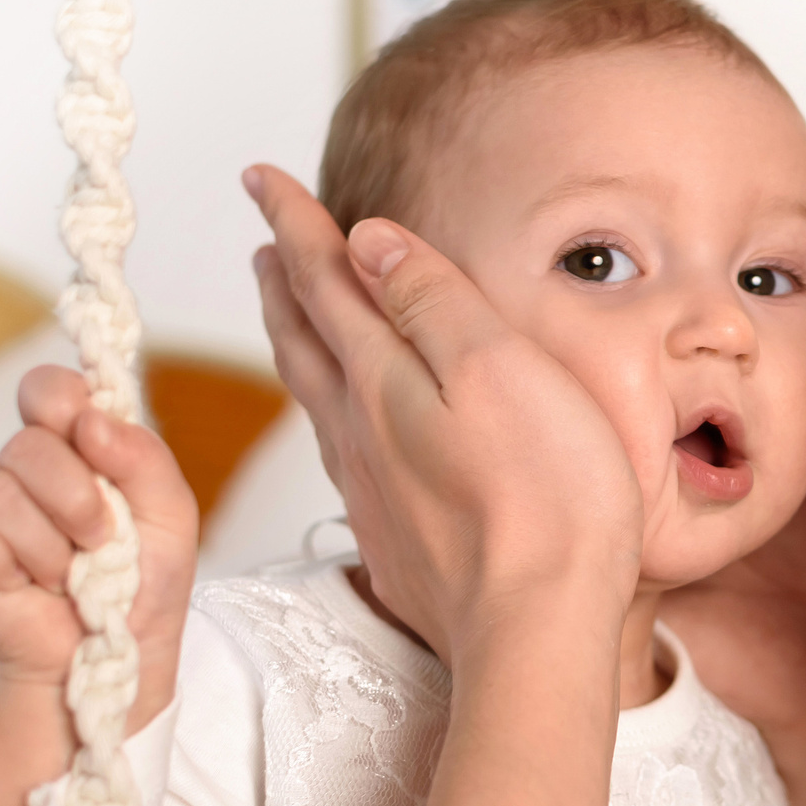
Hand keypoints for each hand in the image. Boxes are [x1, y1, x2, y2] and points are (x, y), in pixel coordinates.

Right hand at [0, 364, 198, 805]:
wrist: (118, 659)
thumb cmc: (141, 586)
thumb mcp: (173, 518)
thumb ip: (144, 459)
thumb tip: (94, 420)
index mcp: (75, 451)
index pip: (47, 391)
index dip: (62, 400)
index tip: (90, 435)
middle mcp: (23, 473)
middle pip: (26, 443)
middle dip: (77, 497)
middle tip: (99, 540)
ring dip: (49, 546)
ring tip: (69, 577)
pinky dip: (5, 567)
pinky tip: (26, 588)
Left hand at [245, 164, 642, 805]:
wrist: (537, 630)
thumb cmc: (544, 496)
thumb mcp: (497, 366)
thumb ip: (431, 299)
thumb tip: (367, 237)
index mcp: (384, 376)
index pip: (326, 277)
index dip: (294, 221)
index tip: (261, 175)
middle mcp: (362, 430)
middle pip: (307, 336)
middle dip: (285, 277)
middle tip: (266, 238)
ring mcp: (375, 490)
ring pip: (316, 396)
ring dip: (296, 339)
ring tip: (286, 308)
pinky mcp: (399, 542)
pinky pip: (343, 455)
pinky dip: (327, 412)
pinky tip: (341, 428)